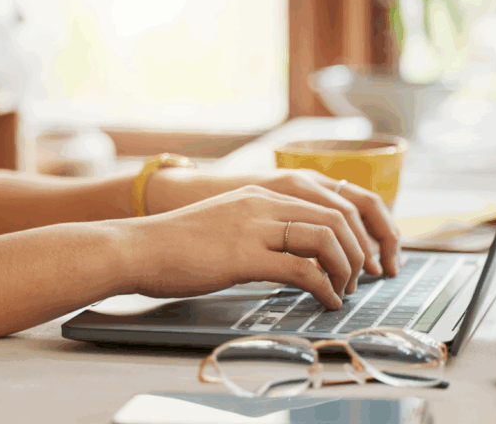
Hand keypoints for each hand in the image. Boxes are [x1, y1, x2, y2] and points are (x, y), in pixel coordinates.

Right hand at [117, 185, 373, 308]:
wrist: (138, 248)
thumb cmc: (176, 245)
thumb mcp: (226, 223)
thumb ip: (259, 229)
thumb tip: (290, 254)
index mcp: (262, 195)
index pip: (329, 202)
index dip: (354, 231)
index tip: (356, 257)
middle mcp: (264, 203)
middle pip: (337, 216)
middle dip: (358, 250)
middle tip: (357, 278)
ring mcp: (255, 227)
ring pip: (327, 237)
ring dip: (345, 268)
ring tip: (342, 290)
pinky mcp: (244, 256)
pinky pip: (302, 269)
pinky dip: (324, 288)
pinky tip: (324, 301)